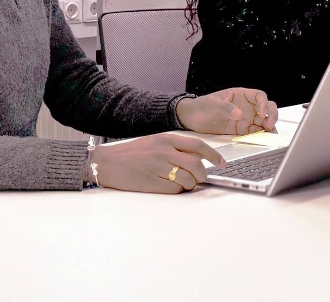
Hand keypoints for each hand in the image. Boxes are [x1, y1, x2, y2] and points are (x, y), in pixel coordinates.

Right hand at [91, 133, 225, 193]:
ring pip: (188, 179)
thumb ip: (175, 148)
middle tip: (201, 178)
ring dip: (190, 184)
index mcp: (167, 139)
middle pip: (196, 165)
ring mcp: (159, 167)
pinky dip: (177, 191)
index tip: (222, 163)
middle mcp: (165, 151)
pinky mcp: (153, 183)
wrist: (107, 163)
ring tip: (180, 183)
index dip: (214, 155)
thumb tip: (198, 160)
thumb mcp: (155, 142)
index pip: (198, 146)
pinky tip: (168, 186)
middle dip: (203, 174)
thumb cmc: (131, 153)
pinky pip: (175, 190)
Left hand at [176, 88, 278, 134]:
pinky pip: (255, 132)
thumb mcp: (211, 103)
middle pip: (267, 107)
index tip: (262, 112)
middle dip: (272, 115)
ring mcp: (245, 118)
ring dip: (269, 126)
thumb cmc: (200, 106)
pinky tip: (262, 139)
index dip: (264, 103)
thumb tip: (239, 113)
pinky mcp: (242, 130)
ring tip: (269, 134)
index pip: (259, 96)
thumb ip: (225, 107)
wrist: (190, 119)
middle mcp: (246, 106)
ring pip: (264, 120)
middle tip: (269, 125)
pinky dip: (261, 135)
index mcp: (241, 95)